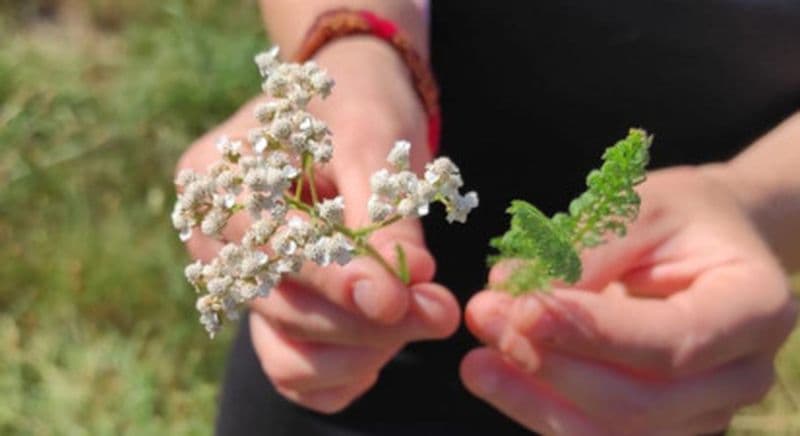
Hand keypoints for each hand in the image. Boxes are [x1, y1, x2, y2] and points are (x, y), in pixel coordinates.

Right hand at [177, 40, 458, 412]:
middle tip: (440, 311)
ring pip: (288, 352)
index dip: (334, 279)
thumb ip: (383, 214)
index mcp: (218, 180)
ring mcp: (241, 287)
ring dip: (362, 349)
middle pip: (280, 307)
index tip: (395, 301)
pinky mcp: (271, 317)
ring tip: (425, 315)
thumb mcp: (372, 139)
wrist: (353, 108)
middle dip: (366, 319)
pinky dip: (345, 372)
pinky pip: (297, 372)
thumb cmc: (357, 106)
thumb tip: (408, 282)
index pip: (270, 246)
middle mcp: (215, 242)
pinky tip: (385, 346)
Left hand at [461, 166, 797, 434]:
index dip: (591, 334)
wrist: (707, 242)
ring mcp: (705, 410)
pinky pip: (599, 433)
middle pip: (642, 403)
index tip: (522, 310)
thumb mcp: (639, 207)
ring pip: (615, 432)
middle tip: (486, 317)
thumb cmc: (679, 217)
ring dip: (536, 397)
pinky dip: (541, 408)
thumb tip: (509, 288)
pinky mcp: (665, 424)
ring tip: (477, 361)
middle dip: (551, 366)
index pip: (671, 343)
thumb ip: (582, 250)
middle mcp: (741, 374)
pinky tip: (497, 377)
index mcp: (754, 309)